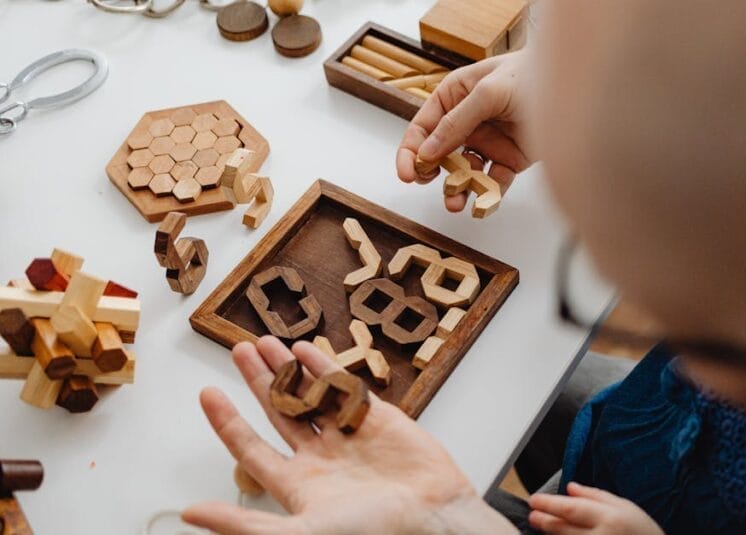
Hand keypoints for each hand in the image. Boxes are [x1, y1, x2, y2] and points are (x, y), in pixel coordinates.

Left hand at [182, 336, 514, 534]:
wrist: (432, 520)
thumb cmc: (371, 534)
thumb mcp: (299, 532)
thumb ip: (245, 522)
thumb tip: (190, 513)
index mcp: (298, 486)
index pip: (251, 448)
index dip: (228, 422)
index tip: (207, 393)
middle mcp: (321, 459)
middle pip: (280, 413)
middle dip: (258, 382)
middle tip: (238, 351)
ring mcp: (350, 437)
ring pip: (311, 395)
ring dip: (287, 369)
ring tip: (264, 342)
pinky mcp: (379, 420)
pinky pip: (345, 388)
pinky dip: (324, 368)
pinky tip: (305, 350)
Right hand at [396, 50, 534, 212]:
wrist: (575, 86)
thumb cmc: (533, 73)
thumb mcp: (489, 92)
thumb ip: (457, 122)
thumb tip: (428, 151)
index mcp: (456, 96)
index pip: (424, 126)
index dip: (411, 149)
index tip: (408, 172)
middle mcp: (469, 121)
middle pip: (440, 153)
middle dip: (432, 172)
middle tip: (428, 185)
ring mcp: (489, 142)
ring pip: (464, 172)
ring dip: (457, 189)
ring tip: (456, 203)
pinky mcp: (510, 160)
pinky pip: (493, 182)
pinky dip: (486, 196)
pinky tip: (482, 205)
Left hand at [528, 482, 663, 534]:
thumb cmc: (643, 532)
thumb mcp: (625, 506)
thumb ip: (595, 495)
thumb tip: (570, 488)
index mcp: (610, 518)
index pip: (571, 510)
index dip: (549, 505)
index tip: (534, 500)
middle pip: (563, 529)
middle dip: (544, 520)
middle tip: (532, 514)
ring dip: (550, 533)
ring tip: (540, 523)